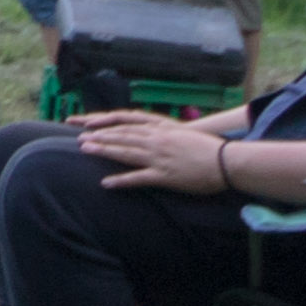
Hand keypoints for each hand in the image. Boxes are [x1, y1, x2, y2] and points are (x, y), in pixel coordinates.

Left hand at [71, 110, 225, 192]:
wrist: (226, 160)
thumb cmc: (206, 147)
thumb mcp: (181, 133)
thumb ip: (161, 132)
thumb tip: (145, 133)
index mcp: (161, 128)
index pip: (126, 123)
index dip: (105, 123)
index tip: (87, 122)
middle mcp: (157, 140)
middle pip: (122, 136)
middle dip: (99, 136)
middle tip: (79, 138)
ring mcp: (159, 158)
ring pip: (126, 153)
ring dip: (104, 151)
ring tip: (84, 150)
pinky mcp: (164, 176)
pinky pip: (138, 178)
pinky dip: (121, 180)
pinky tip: (106, 183)